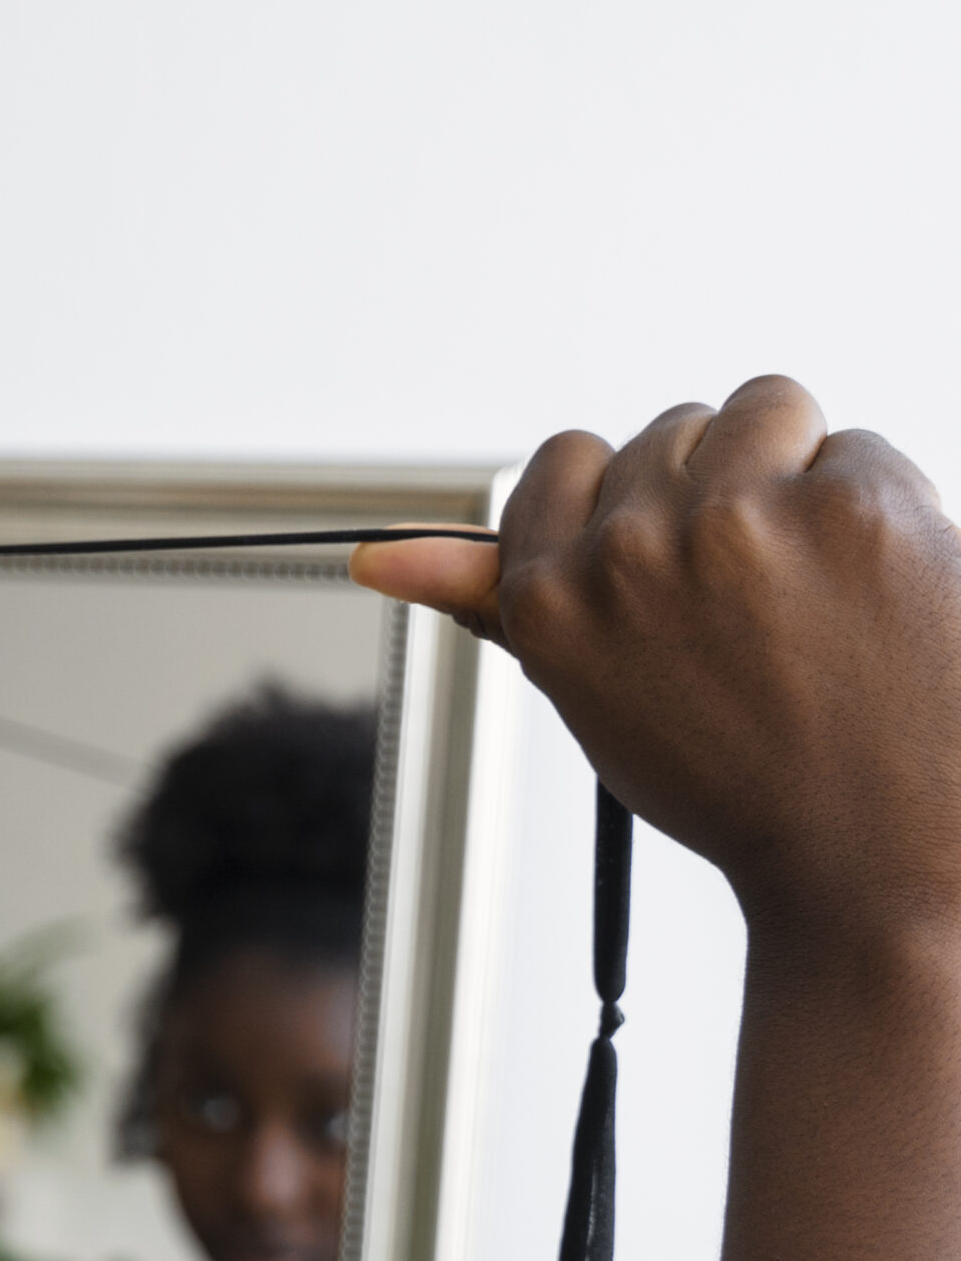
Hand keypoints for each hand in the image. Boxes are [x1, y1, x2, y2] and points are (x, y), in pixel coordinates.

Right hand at [354, 377, 960, 945]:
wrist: (872, 852)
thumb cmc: (735, 780)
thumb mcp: (591, 694)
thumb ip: (500, 604)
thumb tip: (382, 554)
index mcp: (550, 595)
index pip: (563, 463)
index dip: (625, 502)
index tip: (665, 554)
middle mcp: (628, 551)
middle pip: (673, 432)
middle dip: (719, 489)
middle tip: (755, 602)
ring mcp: (740, 520)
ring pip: (766, 408)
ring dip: (796, 470)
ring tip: (815, 577)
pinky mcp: (850, 506)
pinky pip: (858, 446)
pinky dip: (877, 508)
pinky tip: (874, 588)